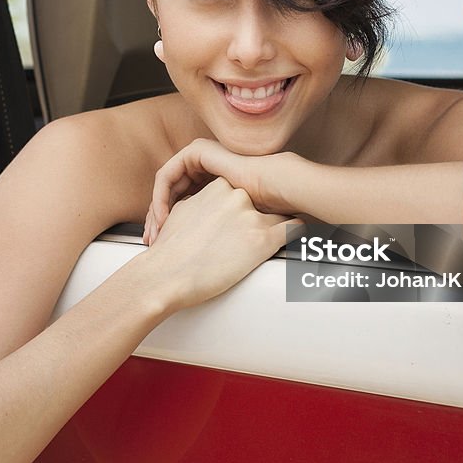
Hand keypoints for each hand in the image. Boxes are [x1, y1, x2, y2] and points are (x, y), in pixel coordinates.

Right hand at [142, 176, 303, 309]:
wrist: (166, 275)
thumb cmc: (171, 250)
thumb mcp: (184, 211)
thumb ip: (203, 202)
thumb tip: (211, 208)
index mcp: (219, 186)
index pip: (248, 189)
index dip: (251, 206)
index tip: (252, 219)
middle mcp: (237, 196)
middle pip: (266, 201)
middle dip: (265, 217)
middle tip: (260, 234)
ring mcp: (251, 216)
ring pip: (283, 213)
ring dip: (280, 227)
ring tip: (275, 242)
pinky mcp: (262, 240)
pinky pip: (295, 230)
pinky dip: (296, 235)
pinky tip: (295, 244)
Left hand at [143, 139, 299, 244]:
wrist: (276, 191)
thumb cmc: (264, 218)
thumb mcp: (238, 233)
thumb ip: (223, 235)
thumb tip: (206, 259)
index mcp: (217, 189)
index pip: (185, 208)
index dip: (173, 231)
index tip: (163, 252)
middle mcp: (207, 171)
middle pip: (172, 198)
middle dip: (159, 223)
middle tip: (152, 244)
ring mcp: (201, 158)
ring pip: (166, 190)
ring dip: (156, 214)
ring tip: (154, 237)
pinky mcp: (196, 152)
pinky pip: (167, 177)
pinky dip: (160, 198)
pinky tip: (162, 218)